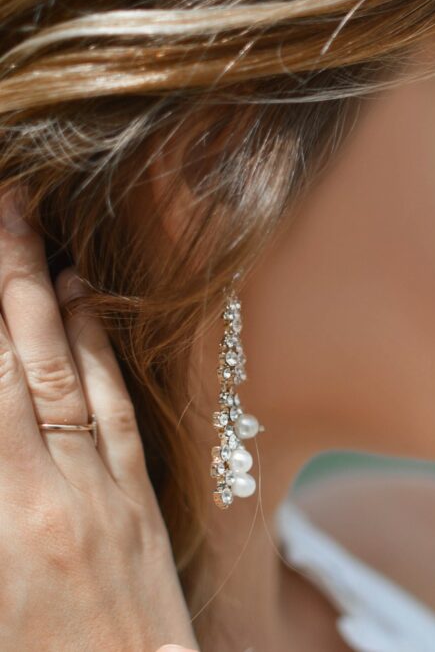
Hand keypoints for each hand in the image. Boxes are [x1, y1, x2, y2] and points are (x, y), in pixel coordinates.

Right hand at [0, 185, 198, 649]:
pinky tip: (92, 309)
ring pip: (68, 374)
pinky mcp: (137, 501)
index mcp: (3, 514)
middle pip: (16, 363)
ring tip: (37, 236)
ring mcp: (101, 488)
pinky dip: (99, 352)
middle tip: (2, 203)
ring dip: (49, 300)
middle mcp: (51, 487)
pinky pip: (117, 410)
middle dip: (4, 278)